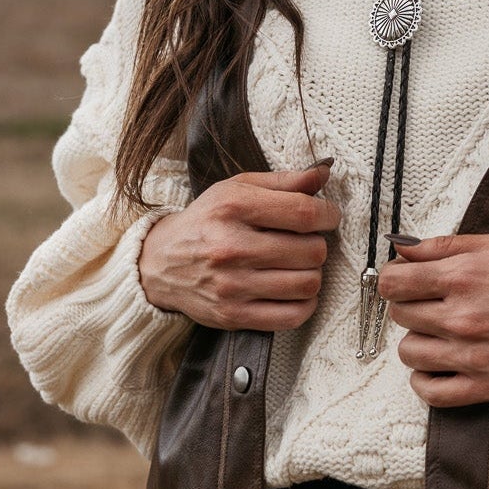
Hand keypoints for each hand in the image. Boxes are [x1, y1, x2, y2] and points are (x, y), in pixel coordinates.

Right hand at [137, 160, 339, 330]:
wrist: (159, 263)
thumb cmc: (207, 221)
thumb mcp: (237, 189)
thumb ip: (284, 181)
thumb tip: (324, 171)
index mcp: (234, 208)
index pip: (304, 213)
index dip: (328, 215)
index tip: (329, 216)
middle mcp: (232, 247)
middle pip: (311, 251)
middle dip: (318, 245)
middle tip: (305, 242)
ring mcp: (232, 285)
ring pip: (307, 285)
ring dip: (312, 274)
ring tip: (298, 265)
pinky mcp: (233, 315)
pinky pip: (292, 316)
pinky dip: (304, 304)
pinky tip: (294, 290)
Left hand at [376, 231, 488, 406]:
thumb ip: (445, 245)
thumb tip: (401, 247)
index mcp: (464, 276)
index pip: (393, 282)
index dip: (395, 279)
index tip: (406, 281)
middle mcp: (462, 316)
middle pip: (399, 315)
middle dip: (411, 305)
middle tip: (433, 303)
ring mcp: (471, 355)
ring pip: (408, 352)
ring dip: (418, 340)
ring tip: (440, 333)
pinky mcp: (484, 386)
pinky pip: (429, 391)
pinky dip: (425, 379)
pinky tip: (438, 364)